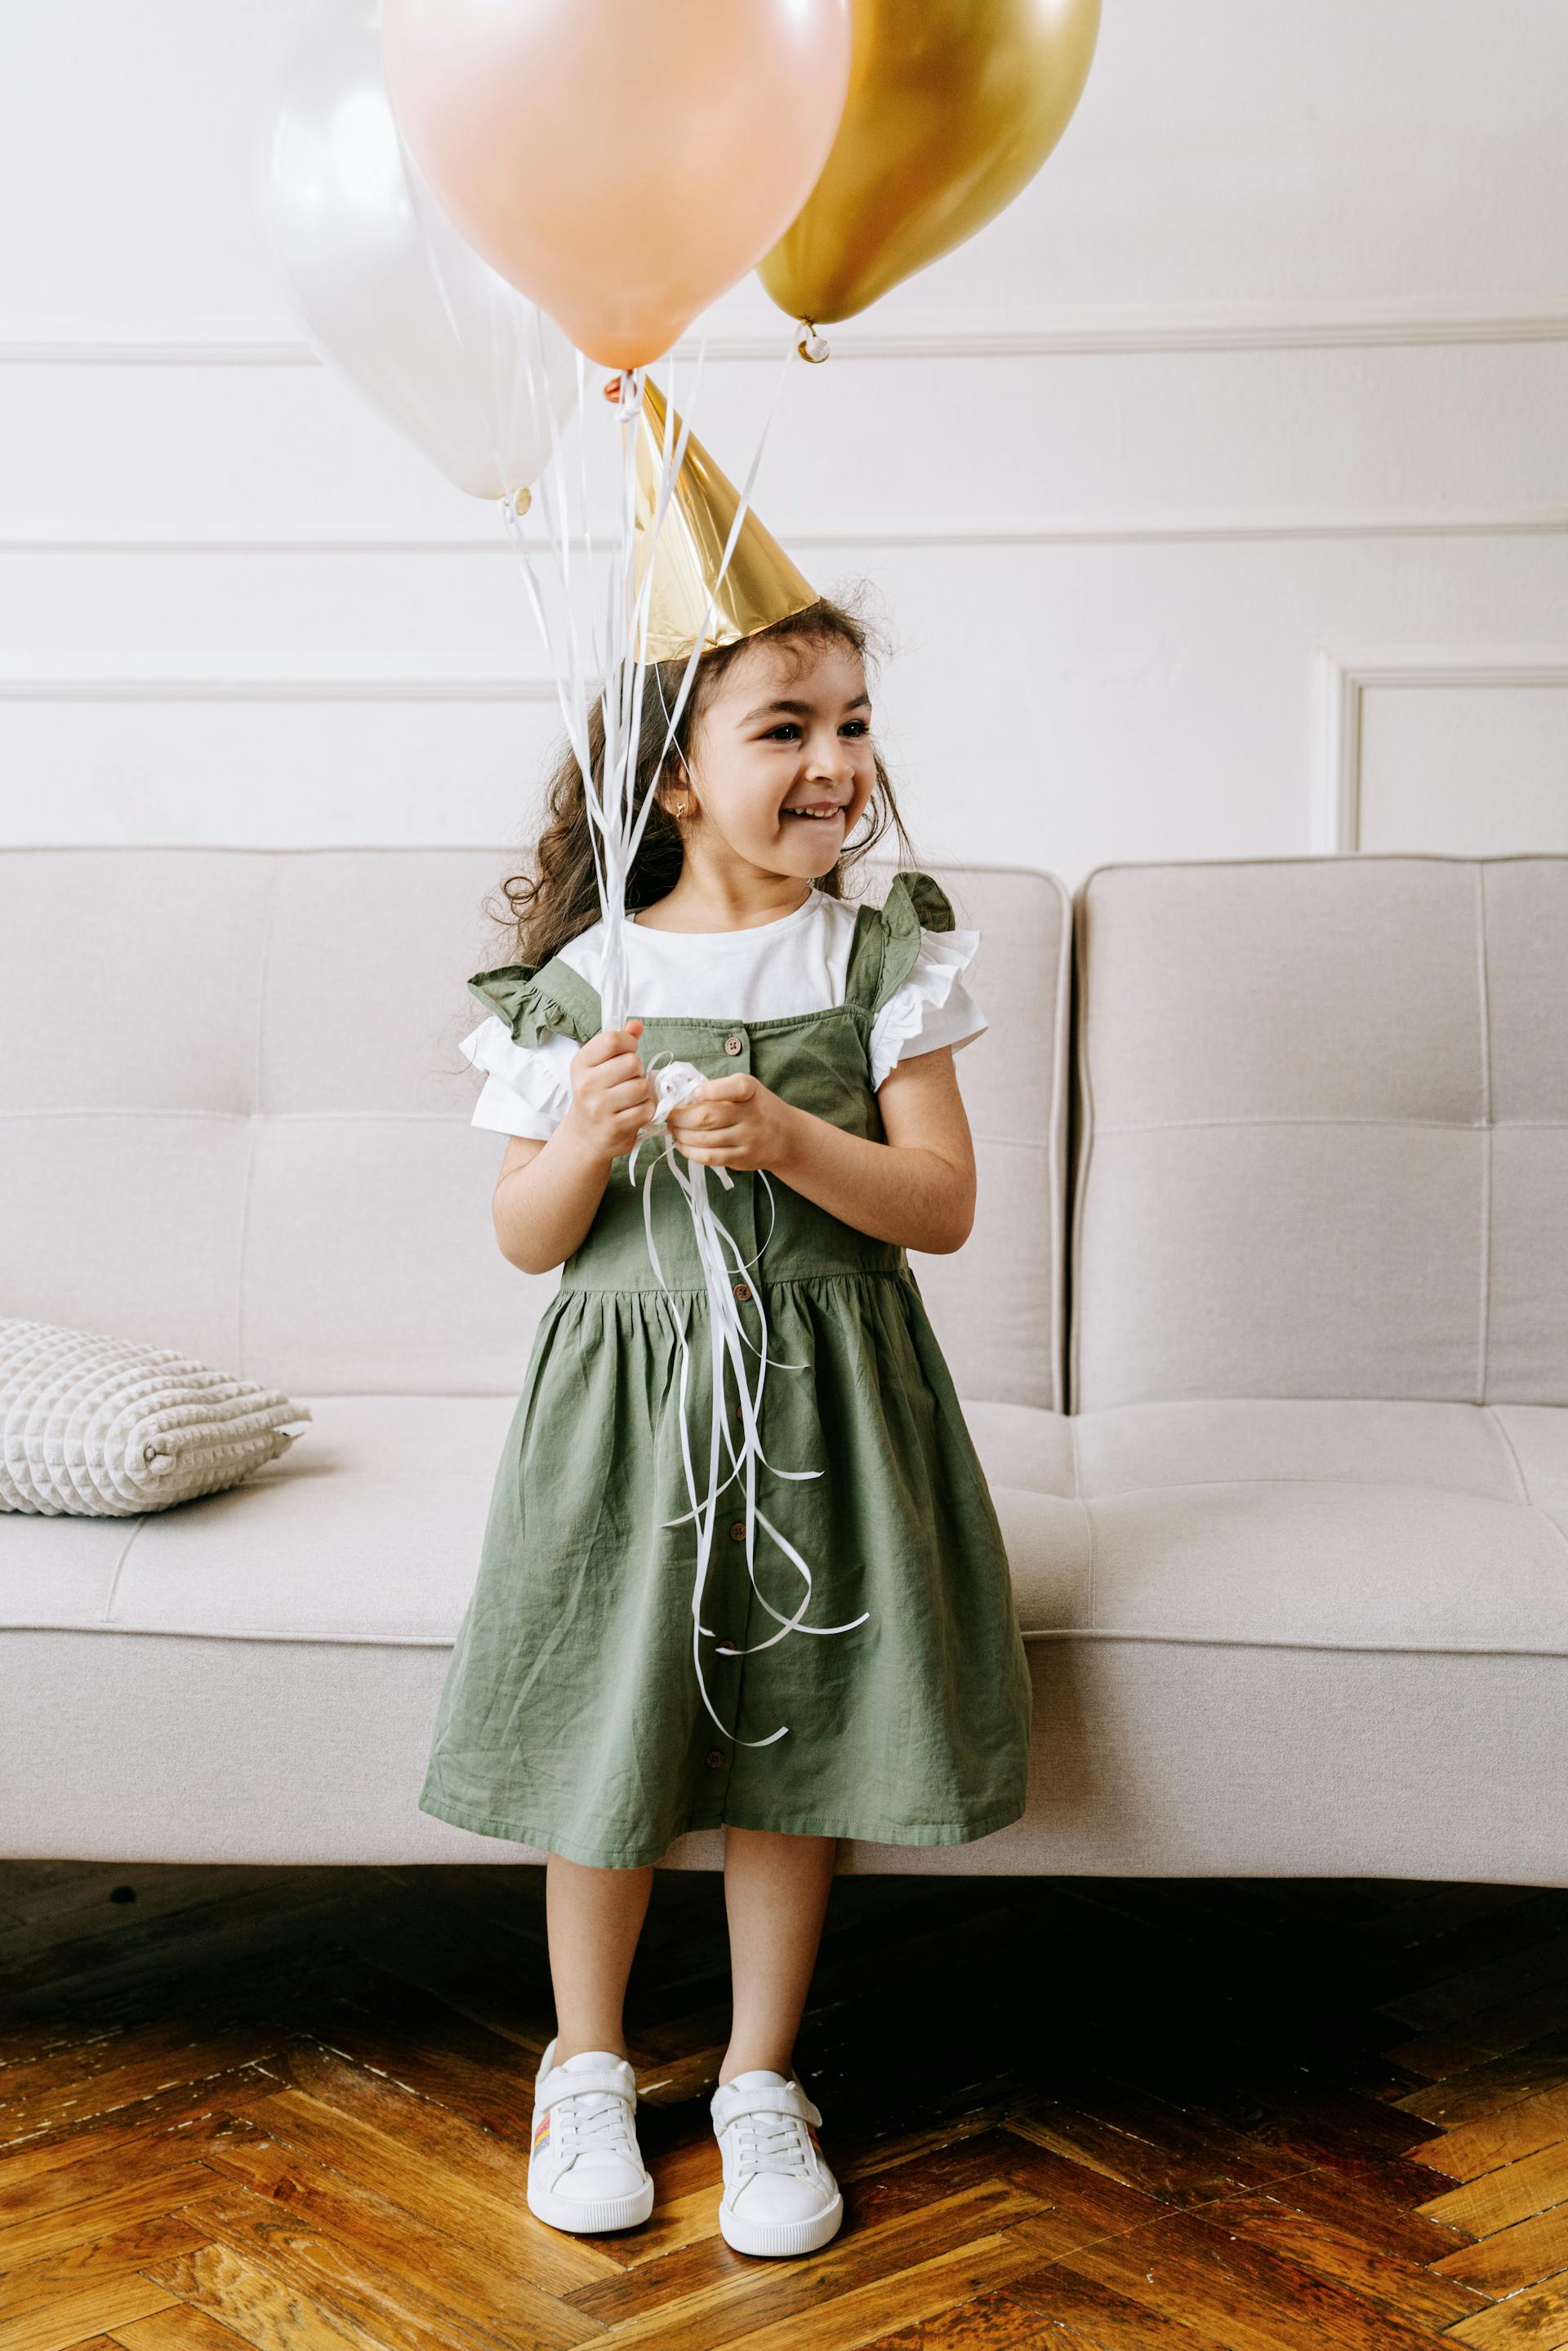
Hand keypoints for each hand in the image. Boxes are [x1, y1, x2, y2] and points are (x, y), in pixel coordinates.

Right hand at [561, 1020, 656, 1163]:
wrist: (585, 1136)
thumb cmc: (597, 1095)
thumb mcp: (600, 1066)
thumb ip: (620, 1042)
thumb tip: (636, 1024)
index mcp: (580, 1063)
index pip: (612, 1040)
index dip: (629, 1043)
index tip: (628, 1052)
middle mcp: (585, 1084)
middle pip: (632, 1062)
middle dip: (637, 1070)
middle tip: (628, 1080)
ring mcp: (598, 1107)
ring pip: (641, 1086)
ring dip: (643, 1092)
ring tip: (631, 1097)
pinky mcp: (614, 1127)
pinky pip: (646, 1109)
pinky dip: (646, 1110)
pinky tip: (633, 1112)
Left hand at [663, 1071, 796, 1173]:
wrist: (787, 1137)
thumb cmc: (757, 1108)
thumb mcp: (747, 1090)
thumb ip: (719, 1089)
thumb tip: (681, 1098)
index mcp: (751, 1091)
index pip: (734, 1087)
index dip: (711, 1090)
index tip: (695, 1093)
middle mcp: (751, 1115)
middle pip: (708, 1117)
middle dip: (680, 1117)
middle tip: (668, 1116)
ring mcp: (747, 1139)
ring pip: (704, 1139)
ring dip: (681, 1135)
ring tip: (673, 1130)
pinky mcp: (742, 1158)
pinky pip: (710, 1157)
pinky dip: (690, 1151)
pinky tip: (682, 1145)